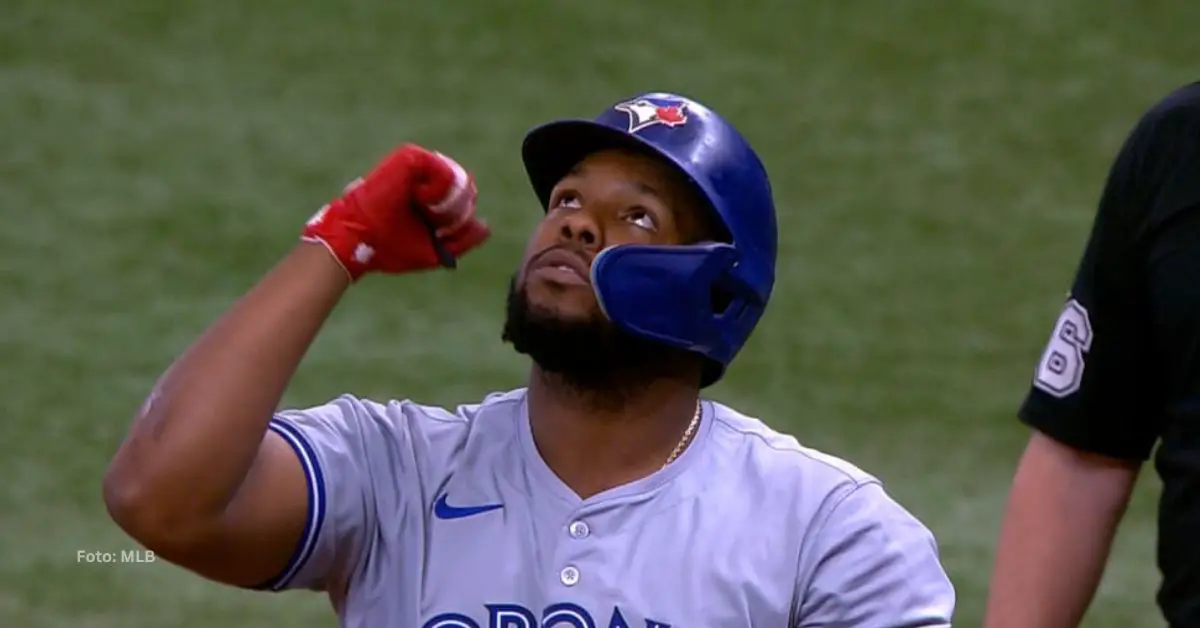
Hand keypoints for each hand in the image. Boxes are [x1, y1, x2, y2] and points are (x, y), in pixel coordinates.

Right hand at [301, 144, 489, 280]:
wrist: (361, 241)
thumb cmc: (390, 248)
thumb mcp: (436, 250)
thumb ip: (463, 240)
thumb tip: (485, 226)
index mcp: (431, 198)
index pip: (466, 202)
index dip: (459, 222)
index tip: (438, 233)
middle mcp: (426, 178)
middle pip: (467, 191)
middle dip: (456, 215)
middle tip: (432, 222)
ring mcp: (419, 165)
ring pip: (460, 181)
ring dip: (448, 206)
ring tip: (424, 210)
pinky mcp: (411, 157)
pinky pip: (446, 171)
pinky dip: (438, 192)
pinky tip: (419, 198)